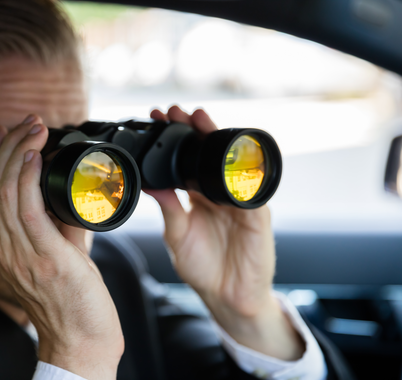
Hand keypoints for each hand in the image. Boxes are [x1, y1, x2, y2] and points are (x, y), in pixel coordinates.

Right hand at [0, 114, 123, 379]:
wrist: (82, 341)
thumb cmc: (74, 300)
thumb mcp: (62, 252)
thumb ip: (60, 222)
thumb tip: (72, 190)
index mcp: (4, 244)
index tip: (10, 130)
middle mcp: (4, 247)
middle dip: (7, 144)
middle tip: (28, 121)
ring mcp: (19, 253)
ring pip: (3, 190)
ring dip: (18, 151)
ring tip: (34, 128)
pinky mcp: (42, 257)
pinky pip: (25, 209)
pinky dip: (26, 178)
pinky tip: (33, 156)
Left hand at [146, 106, 303, 360]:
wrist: (227, 297)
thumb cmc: (203, 266)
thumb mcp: (177, 234)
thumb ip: (168, 208)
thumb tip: (150, 183)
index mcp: (199, 195)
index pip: (187, 159)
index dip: (175, 139)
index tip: (158, 118)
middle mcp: (219, 192)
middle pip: (208, 153)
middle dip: (193, 129)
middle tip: (175, 110)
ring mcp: (239, 201)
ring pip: (229, 162)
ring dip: (216, 139)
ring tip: (200, 120)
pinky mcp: (257, 215)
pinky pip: (252, 190)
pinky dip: (243, 173)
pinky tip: (232, 157)